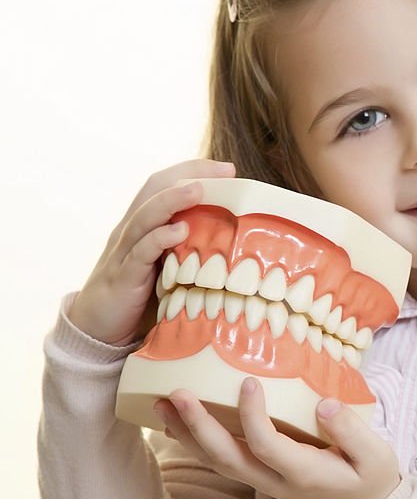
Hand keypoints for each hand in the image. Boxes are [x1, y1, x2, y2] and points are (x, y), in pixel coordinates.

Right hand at [68, 159, 235, 345]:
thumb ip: (190, 250)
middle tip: (225, 171)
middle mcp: (132, 232)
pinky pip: (140, 252)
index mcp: (144, 226)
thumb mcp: (169, 267)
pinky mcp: (123, 276)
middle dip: (189, 174)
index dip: (194, 171)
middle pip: (154, 189)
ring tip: (198, 189)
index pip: (165, 185)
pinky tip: (180, 231)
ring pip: (145, 216)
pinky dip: (159, 239)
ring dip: (172, 200)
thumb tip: (237, 244)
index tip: (229, 168)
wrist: (98, 330)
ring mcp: (124, 252)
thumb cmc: (142, 298)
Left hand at [153, 378, 400, 498]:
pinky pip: (221, 460)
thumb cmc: (370, 477)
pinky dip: (196, 441)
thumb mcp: (375, 455)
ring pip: (217, 461)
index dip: (252, 416)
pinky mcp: (260, 474)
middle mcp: (275, 480)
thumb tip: (323, 404)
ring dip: (187, 434)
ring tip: (162, 404)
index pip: (267, 445)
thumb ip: (350, 431)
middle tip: (178, 393)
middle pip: (227, 457)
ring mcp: (264, 480)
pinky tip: (178, 422)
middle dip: (199, 426)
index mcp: (303, 472)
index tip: (248, 382)